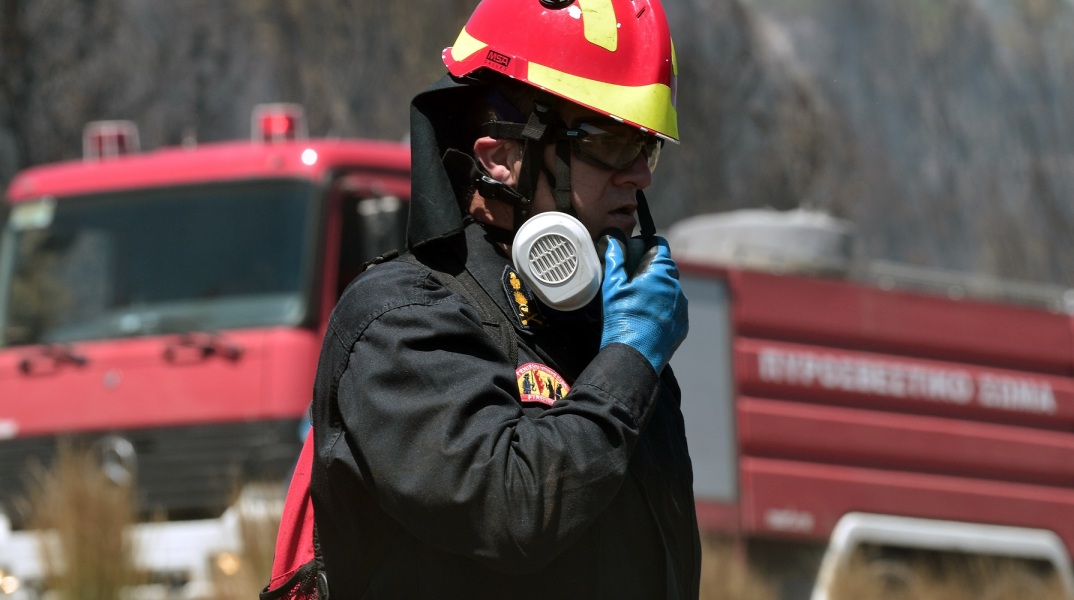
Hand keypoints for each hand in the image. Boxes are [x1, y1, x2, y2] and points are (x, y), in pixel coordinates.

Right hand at [598, 233, 687, 373]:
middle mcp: (675, 287)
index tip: (639, 251)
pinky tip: (647, 319)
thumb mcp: (612, 287)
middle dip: (652, 271)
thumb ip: (615, 260)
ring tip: (639, 304)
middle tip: (633, 280)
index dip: (649, 245)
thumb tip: (613, 241)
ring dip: (659, 292)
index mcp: (660, 273)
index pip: (660, 246)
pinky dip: (663, 311)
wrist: (634, 356)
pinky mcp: (682, 325)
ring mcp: (681, 307)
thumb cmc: (622, 319)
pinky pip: (674, 310)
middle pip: (666, 269)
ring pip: (671, 290)